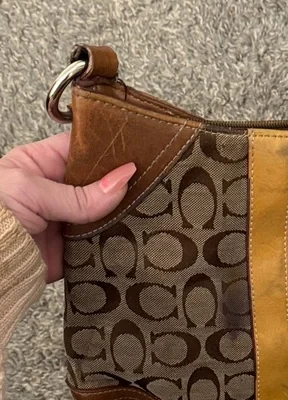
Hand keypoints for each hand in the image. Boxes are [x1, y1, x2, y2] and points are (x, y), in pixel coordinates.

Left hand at [0, 133, 135, 282]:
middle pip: (101, 183)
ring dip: (122, 214)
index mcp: (41, 165)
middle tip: (146, 184)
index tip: (136, 153)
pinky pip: (104, 243)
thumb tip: (122, 181)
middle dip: (121, 185)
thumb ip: (78, 194)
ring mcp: (69, 221)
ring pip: (107, 214)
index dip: (108, 149)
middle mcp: (58, 192)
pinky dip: (116, 242)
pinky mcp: (76, 250)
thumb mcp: (30, 192)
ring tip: (145, 208)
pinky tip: (133, 233)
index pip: (83, 149)